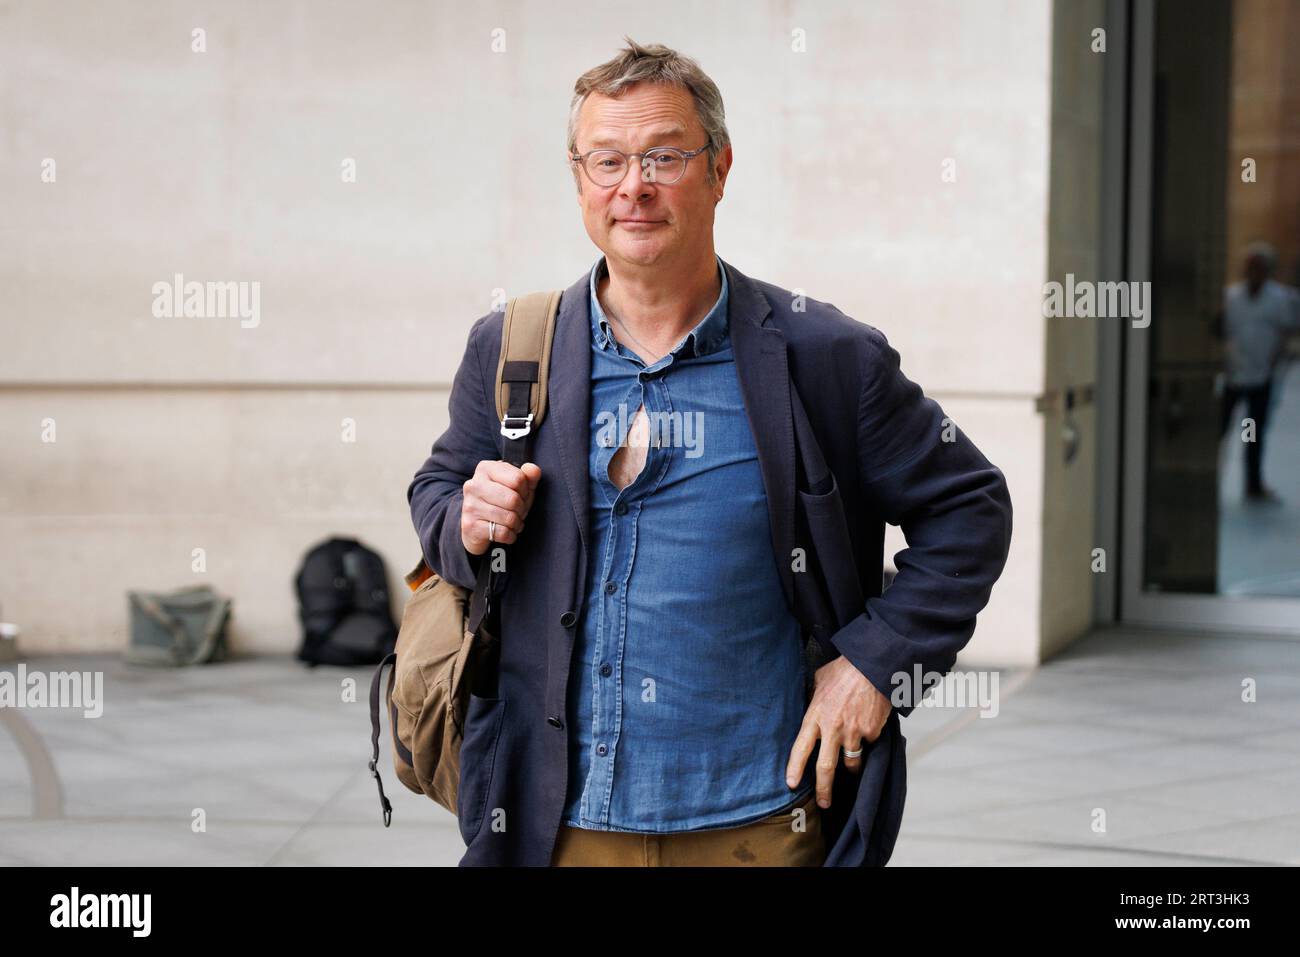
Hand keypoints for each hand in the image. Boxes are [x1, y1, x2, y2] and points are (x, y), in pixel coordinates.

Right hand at [460, 460, 540, 554]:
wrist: (476, 525)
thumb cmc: (501, 502)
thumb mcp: (517, 486)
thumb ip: (528, 476)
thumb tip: (533, 470)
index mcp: (485, 469)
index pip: (518, 479)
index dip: (526, 491)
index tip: (521, 496)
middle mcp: (474, 485)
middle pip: (513, 499)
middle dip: (522, 509)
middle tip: (518, 511)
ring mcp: (470, 505)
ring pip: (509, 518)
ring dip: (516, 523)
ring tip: (513, 522)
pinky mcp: (470, 525)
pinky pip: (502, 533)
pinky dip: (510, 535)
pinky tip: (506, 532)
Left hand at [785, 656, 892, 808]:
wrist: (873, 665)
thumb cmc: (845, 669)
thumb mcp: (820, 680)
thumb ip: (813, 696)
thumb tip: (809, 702)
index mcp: (815, 716)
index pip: (800, 748)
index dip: (794, 768)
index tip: (791, 784)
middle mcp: (832, 728)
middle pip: (825, 767)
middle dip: (824, 789)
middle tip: (824, 803)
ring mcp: (853, 732)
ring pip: (851, 763)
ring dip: (851, 769)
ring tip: (851, 769)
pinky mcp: (872, 732)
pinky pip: (869, 745)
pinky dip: (869, 741)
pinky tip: (869, 726)